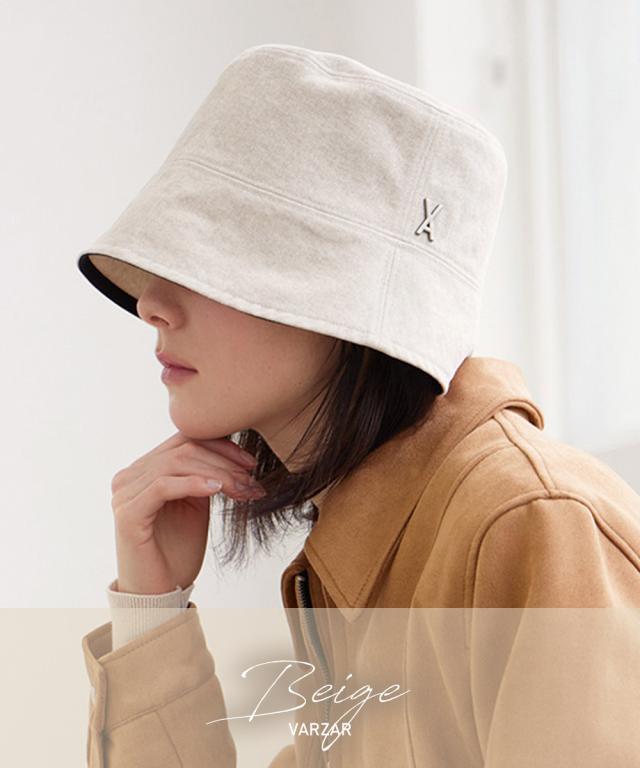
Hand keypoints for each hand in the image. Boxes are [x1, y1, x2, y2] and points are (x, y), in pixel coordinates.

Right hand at [110, 431, 264, 593]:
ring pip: (177, 464)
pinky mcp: (127, 513)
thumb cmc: (178, 550)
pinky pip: (163, 486)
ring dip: (217, 473)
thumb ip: (205, 475)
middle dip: (224, 462)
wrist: (160, 593)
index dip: (221, 445)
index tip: (250, 463)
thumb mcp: (197, 504)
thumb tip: (235, 453)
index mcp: (145, 469)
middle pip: (183, 449)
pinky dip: (194, 483)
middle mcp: (130, 475)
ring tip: (241, 488)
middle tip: (251, 479)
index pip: (184, 439)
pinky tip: (217, 490)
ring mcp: (125, 492)